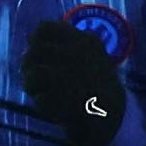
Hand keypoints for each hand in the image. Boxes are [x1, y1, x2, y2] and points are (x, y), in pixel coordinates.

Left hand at [21, 21, 140, 145]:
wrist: (116, 117)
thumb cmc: (97, 86)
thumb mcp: (89, 57)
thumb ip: (65, 48)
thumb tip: (32, 44)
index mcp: (85, 41)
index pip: (45, 28)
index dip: (36, 41)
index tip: (40, 54)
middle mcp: (77, 54)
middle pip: (34, 51)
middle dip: (28, 65)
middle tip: (35, 78)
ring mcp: (70, 76)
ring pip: (33, 73)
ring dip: (32, 86)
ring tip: (41, 93)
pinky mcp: (64, 100)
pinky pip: (39, 98)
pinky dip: (42, 104)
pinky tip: (54, 108)